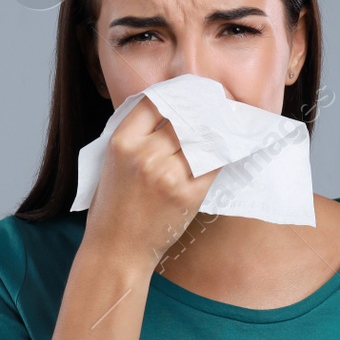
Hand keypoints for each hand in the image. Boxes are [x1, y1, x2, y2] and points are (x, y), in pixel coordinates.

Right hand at [80, 96, 219, 272]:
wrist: (117, 248)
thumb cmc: (113, 206)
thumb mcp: (112, 162)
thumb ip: (136, 135)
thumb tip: (171, 109)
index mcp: (122, 142)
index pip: (156, 101)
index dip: (177, 93)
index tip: (191, 91)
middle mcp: (145, 155)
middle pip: (184, 117)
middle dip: (202, 108)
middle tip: (218, 101)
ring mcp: (168, 174)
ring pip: (203, 138)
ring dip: (216, 129)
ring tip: (227, 121)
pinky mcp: (188, 193)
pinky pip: (214, 163)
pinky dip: (222, 153)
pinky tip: (227, 147)